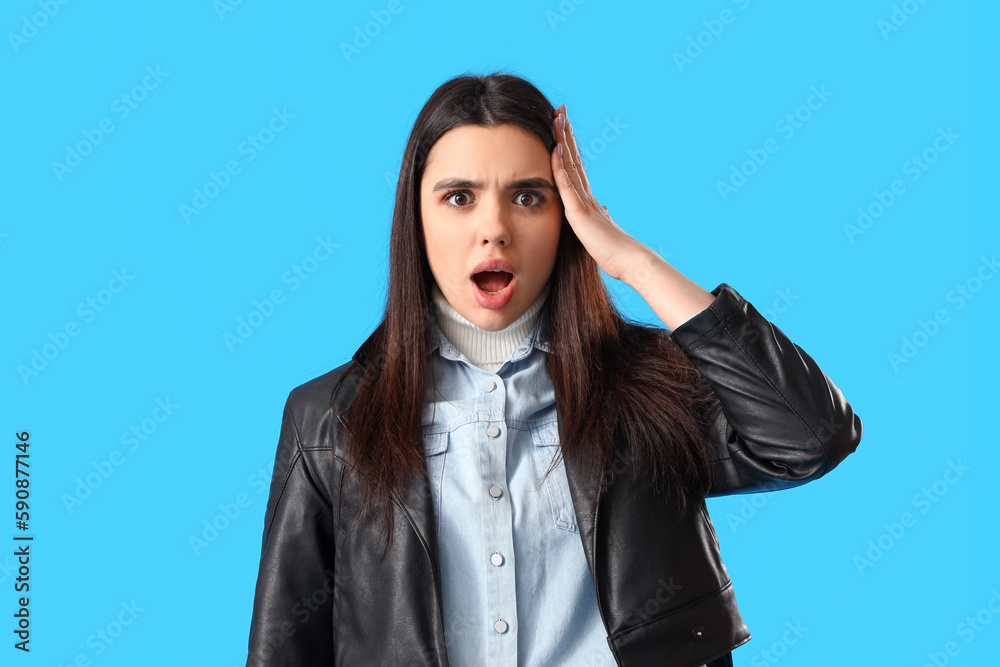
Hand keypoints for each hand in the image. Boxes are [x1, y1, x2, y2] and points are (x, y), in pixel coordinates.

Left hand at [551, 104, 714, 328]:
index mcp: (588, 199)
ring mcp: (584, 201)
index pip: (575, 166)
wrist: (629, 261)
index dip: (569, 145)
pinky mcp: (580, 212)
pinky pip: (567, 185)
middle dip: (566, 133)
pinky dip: (560, 166)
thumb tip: (603, 207)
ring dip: (563, 140)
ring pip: (570, 164)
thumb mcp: (602, 231)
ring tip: (557, 118)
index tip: (563, 125)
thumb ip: (600, 217)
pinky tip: (555, 149)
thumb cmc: (615, 252)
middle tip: (560, 110)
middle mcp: (587, 194)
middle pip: (573, 157)